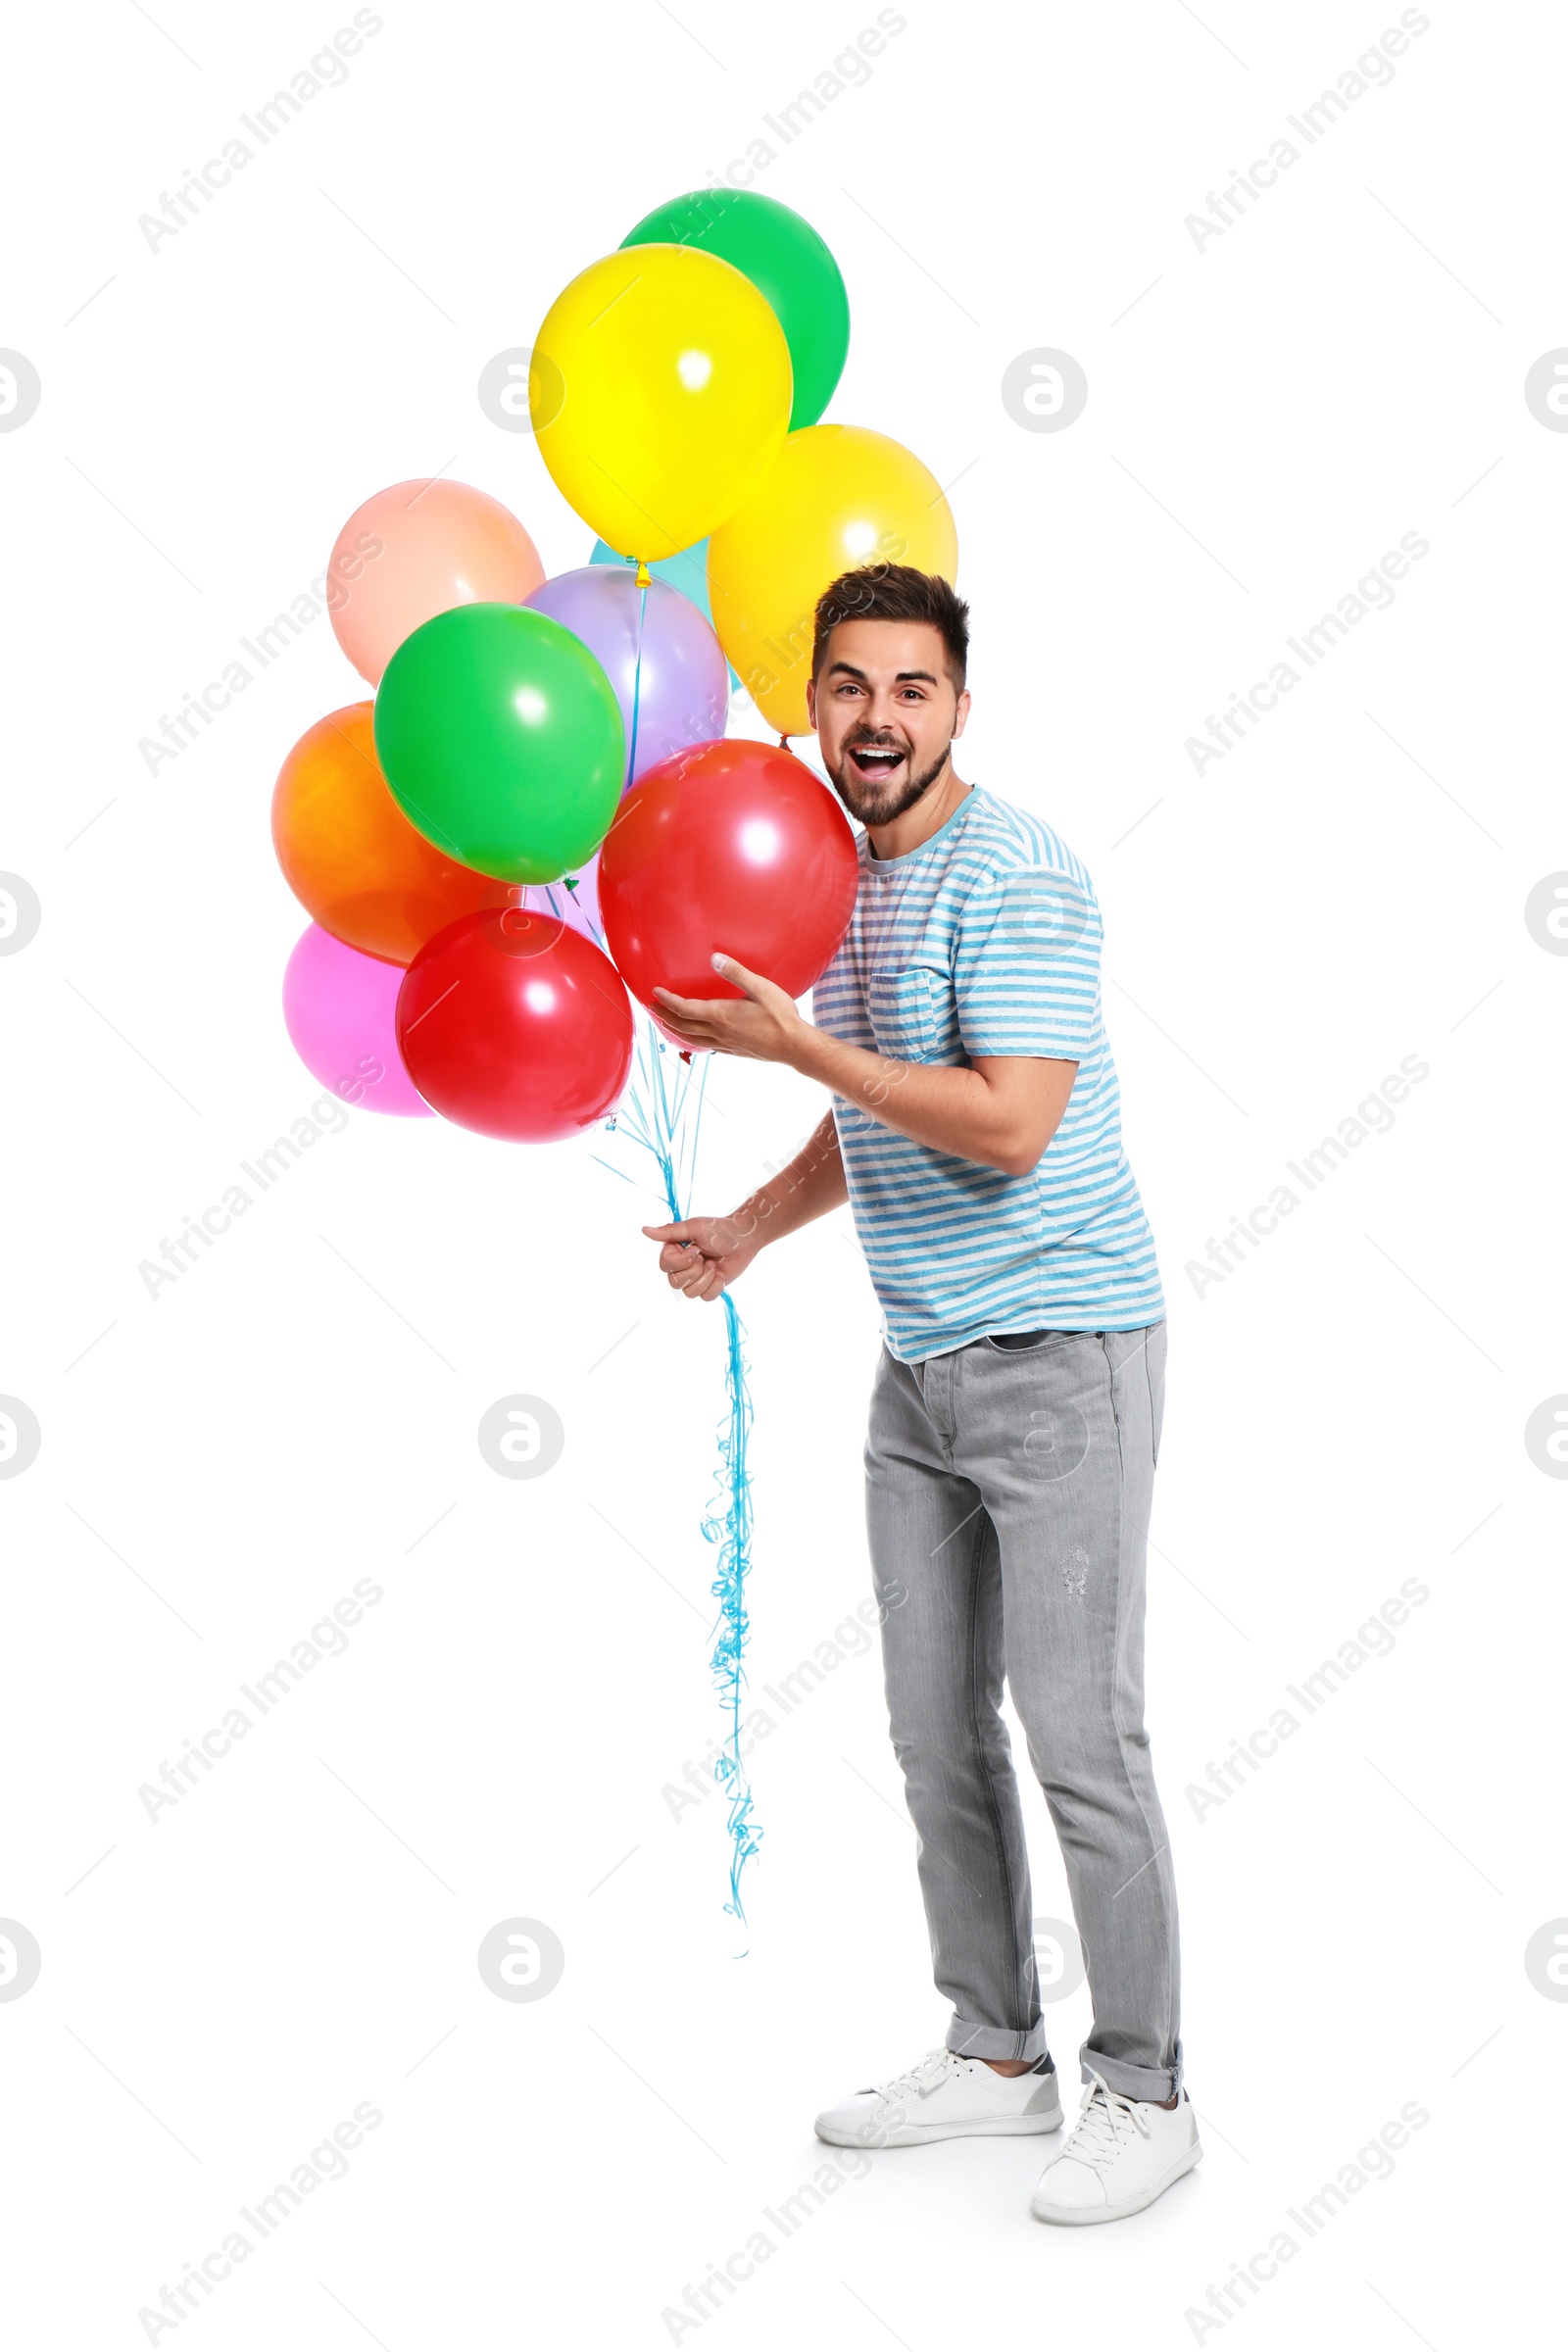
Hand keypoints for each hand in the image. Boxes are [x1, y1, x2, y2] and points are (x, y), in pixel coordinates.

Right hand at [643, 1213, 763, 1301]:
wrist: (744, 1238)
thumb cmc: (719, 1229)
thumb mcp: (694, 1227)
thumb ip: (670, 1232)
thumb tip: (644, 1230)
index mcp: (674, 1251)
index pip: (665, 1266)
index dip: (681, 1261)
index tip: (695, 1248)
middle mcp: (681, 1267)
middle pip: (675, 1282)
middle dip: (695, 1270)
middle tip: (705, 1256)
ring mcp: (695, 1279)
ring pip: (689, 1293)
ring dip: (706, 1278)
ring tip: (714, 1264)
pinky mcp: (708, 1287)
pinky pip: (705, 1297)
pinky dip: (715, 1286)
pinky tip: (721, 1274)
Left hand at [653, 953, 804, 1062]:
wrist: (794, 1046)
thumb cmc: (780, 1016)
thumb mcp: (760, 988)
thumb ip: (736, 972)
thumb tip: (714, 957)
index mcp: (721, 1015)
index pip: (684, 1008)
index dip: (666, 1000)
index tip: (655, 991)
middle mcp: (718, 1032)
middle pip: (681, 1025)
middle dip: (663, 1015)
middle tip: (652, 1007)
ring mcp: (724, 1044)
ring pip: (690, 1038)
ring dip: (674, 1029)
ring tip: (665, 1022)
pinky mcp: (733, 1051)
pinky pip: (704, 1045)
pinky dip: (691, 1039)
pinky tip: (694, 1036)